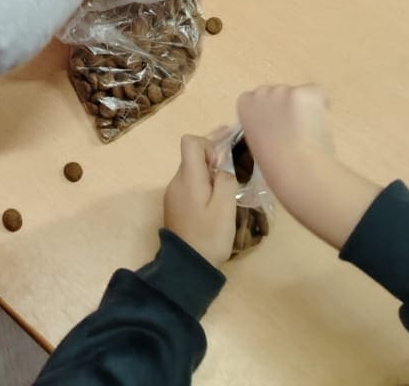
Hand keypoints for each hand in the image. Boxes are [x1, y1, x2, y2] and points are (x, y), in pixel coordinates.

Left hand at [164, 134, 237, 267]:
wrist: (187, 266)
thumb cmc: (209, 235)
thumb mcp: (224, 207)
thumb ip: (225, 180)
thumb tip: (222, 167)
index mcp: (187, 177)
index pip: (190, 142)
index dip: (208, 144)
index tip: (220, 163)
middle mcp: (176, 181)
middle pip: (192, 156)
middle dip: (212, 157)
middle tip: (235, 159)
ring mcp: (174, 194)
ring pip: (192, 173)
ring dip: (209, 173)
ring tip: (228, 185)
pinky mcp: (176, 206)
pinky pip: (190, 186)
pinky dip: (203, 186)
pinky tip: (217, 199)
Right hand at [237, 85, 379, 250]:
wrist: (298, 176)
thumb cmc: (275, 174)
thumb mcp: (256, 153)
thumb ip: (259, 136)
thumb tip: (270, 137)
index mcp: (242, 107)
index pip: (258, 99)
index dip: (272, 117)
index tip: (279, 135)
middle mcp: (259, 93)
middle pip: (279, 94)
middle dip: (289, 111)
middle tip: (297, 138)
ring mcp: (282, 91)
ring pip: (300, 94)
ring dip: (306, 111)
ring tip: (310, 138)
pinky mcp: (304, 93)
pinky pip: (317, 94)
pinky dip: (321, 106)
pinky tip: (321, 127)